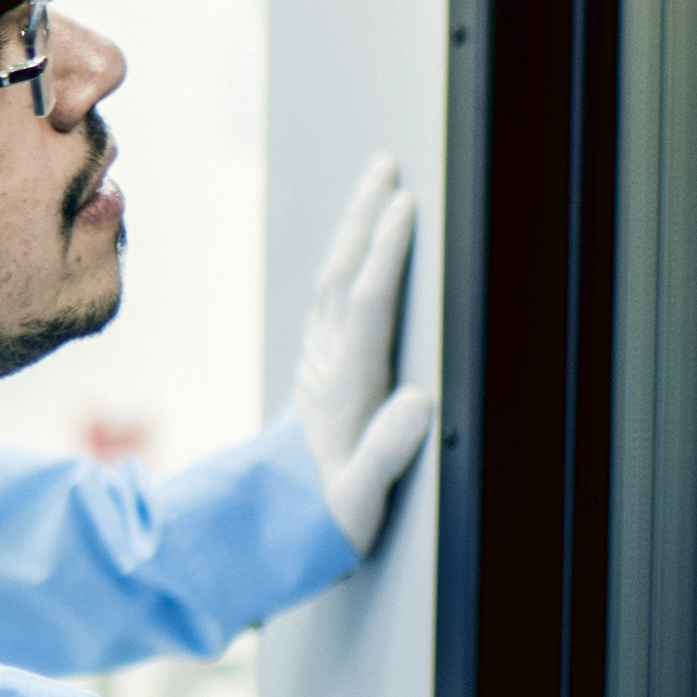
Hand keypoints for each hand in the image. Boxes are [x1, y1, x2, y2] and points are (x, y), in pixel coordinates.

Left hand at [293, 152, 434, 553]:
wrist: (276, 528)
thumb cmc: (326, 517)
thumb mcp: (357, 500)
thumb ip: (385, 454)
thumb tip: (420, 403)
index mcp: (346, 387)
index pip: (368, 304)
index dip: (385, 254)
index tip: (404, 207)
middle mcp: (329, 365)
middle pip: (343, 275)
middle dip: (364, 219)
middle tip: (384, 167)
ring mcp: (321, 363)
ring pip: (333, 281)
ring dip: (353, 232)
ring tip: (374, 188)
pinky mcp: (321, 370)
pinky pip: (332, 300)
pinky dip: (348, 263)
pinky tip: (356, 248)